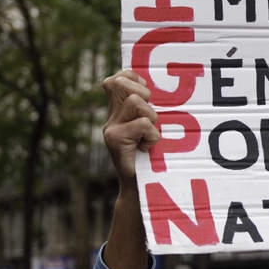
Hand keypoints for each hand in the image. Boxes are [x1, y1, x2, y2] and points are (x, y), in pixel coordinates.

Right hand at [102, 70, 158, 189]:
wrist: (141, 189)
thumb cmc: (154, 158)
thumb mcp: (153, 128)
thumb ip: (150, 111)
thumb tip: (158, 92)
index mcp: (118, 112)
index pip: (117, 79)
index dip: (132, 78)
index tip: (148, 94)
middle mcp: (110, 118)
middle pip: (121, 83)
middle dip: (143, 94)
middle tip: (150, 117)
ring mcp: (110, 128)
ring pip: (136, 101)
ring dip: (151, 117)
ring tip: (150, 135)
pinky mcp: (114, 139)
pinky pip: (143, 123)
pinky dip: (152, 135)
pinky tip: (147, 148)